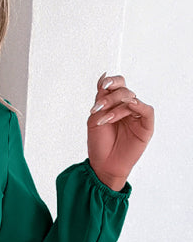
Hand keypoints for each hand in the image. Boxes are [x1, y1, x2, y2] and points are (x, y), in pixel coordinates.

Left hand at [87, 71, 153, 189]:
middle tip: (99, 108)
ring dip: (116, 106)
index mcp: (115, 104)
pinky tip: (129, 107)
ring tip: (104, 120)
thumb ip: (100, 99)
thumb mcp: (95, 118)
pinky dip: (138, 106)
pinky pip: (147, 110)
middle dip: (110, 96)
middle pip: (124, 89)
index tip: (103, 85)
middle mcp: (127, 108)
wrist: (103, 165)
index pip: (117, 85)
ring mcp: (137, 116)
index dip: (111, 81)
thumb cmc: (99, 144)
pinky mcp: (146, 126)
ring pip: (132, 99)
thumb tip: (104, 76)